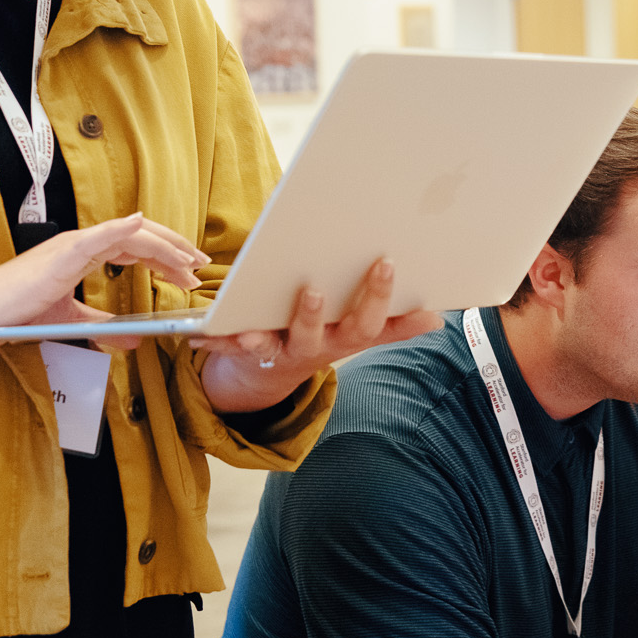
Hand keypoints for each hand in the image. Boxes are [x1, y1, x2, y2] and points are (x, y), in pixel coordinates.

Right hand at [0, 213, 206, 348]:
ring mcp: (71, 246)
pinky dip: (121, 228)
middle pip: (140, 237)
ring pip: (129, 235)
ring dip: (163, 247)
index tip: (188, 269)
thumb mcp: (70, 321)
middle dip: (175, 249)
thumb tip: (135, 336)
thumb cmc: (13, 313)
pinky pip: (97, 236)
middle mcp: (81, 245)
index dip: (165, 255)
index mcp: (82, 255)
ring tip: (188, 262)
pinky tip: (140, 226)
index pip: (134, 247)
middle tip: (201, 264)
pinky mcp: (61, 254)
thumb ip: (101, 325)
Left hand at [192, 257, 442, 412]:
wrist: (267, 374)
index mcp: (346, 338)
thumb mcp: (358, 334)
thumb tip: (436, 317)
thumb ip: (394, 325)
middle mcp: (316, 347)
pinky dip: (218, 340)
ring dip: (271, 332)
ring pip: (276, 343)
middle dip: (322, 313)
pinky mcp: (247, 350)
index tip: (386, 263)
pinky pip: (232, 346)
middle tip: (322, 288)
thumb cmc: (321, 337)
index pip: (369, 321)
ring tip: (269, 316)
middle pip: (325, 333)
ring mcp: (282, 350)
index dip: (379, 296)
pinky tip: (202, 333)